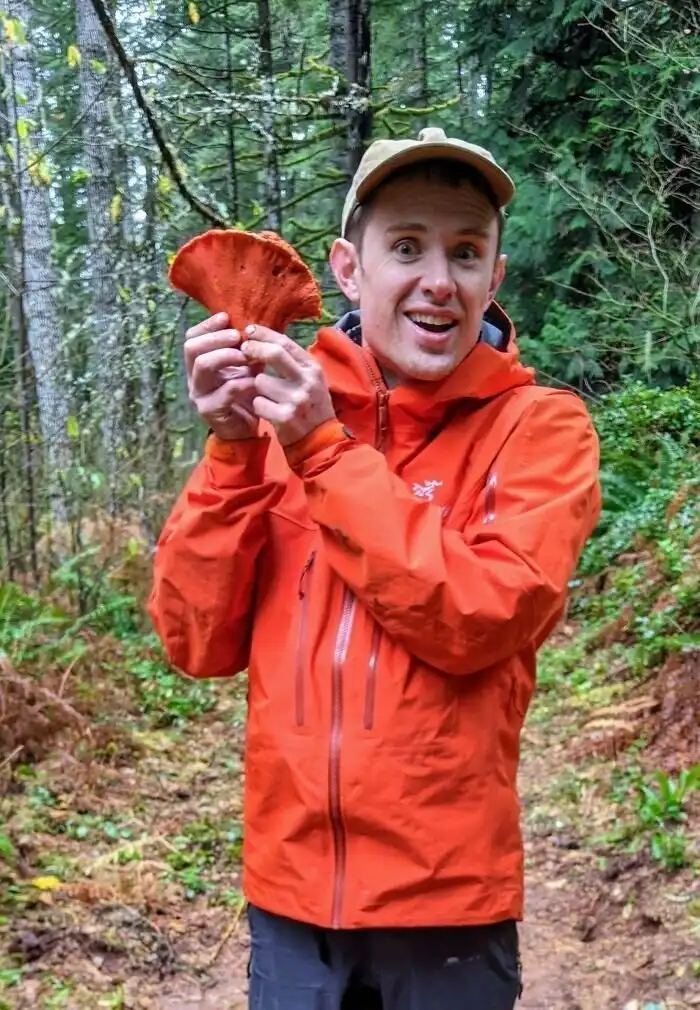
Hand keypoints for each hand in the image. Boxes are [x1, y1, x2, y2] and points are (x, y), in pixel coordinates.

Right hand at [184, 312, 261, 439]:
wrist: (245, 430)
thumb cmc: (245, 395)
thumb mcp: (246, 367)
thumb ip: (246, 349)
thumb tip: (255, 325)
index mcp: (198, 365)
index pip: (192, 338)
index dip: (207, 325)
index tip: (226, 317)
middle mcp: (193, 378)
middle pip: (192, 348)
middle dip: (216, 338)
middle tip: (238, 337)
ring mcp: (199, 395)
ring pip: (202, 365)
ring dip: (226, 356)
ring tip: (246, 356)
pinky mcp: (210, 411)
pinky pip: (225, 390)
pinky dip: (242, 381)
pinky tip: (255, 380)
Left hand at [240, 326, 335, 445]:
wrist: (320, 441)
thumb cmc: (311, 406)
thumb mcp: (311, 380)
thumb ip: (293, 362)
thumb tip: (266, 339)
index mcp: (313, 368)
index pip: (285, 343)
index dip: (264, 334)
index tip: (249, 330)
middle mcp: (306, 381)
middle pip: (274, 354)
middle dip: (255, 349)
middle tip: (244, 350)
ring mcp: (296, 399)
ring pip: (260, 381)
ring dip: (257, 387)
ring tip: (267, 396)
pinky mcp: (284, 417)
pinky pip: (258, 403)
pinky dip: (258, 406)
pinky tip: (268, 411)